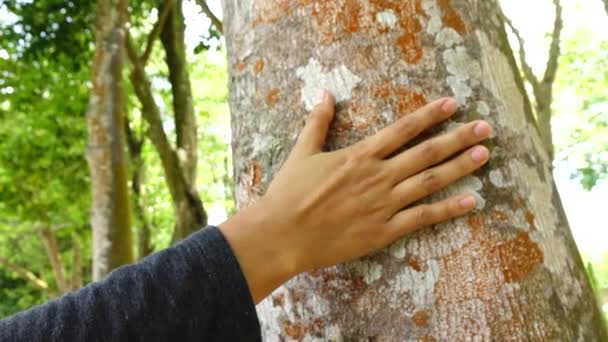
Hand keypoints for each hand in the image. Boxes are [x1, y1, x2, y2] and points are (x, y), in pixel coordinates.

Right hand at [219, 90, 491, 302]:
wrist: (282, 235)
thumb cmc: (289, 193)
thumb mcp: (302, 152)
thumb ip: (318, 122)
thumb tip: (325, 93)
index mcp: (359, 155)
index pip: (403, 129)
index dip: (430, 115)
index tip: (453, 104)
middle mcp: (378, 176)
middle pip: (426, 153)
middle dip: (458, 137)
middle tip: (485, 128)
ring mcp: (383, 204)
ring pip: (430, 182)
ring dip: (460, 167)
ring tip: (484, 155)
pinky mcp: (384, 231)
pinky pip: (423, 217)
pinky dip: (448, 209)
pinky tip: (472, 200)